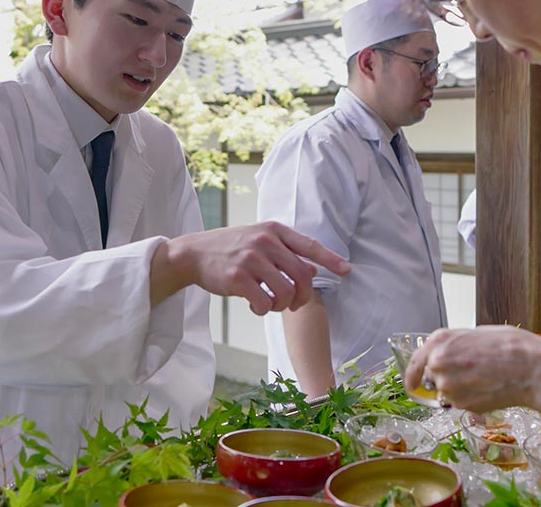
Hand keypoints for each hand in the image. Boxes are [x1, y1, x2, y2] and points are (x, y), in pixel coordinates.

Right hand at [152, 221, 349, 314]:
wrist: (194, 253)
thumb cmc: (231, 249)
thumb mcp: (259, 240)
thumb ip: (285, 252)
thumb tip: (313, 269)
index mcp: (274, 230)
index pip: (310, 245)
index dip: (331, 259)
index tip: (346, 270)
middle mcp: (265, 241)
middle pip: (303, 275)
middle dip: (303, 296)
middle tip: (294, 304)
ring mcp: (251, 259)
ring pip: (287, 292)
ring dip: (282, 305)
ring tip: (271, 304)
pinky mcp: (238, 278)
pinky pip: (265, 303)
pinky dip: (264, 310)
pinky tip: (255, 305)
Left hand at [404, 326, 540, 418]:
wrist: (530, 367)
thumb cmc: (510, 346)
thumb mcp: (475, 334)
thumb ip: (453, 346)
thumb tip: (446, 356)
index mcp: (439, 341)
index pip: (415, 363)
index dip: (412, 376)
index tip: (411, 384)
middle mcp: (438, 363)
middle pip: (434, 378)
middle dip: (448, 378)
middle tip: (473, 372)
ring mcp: (448, 386)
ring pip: (448, 392)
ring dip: (461, 389)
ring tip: (485, 378)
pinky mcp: (462, 404)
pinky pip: (461, 403)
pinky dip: (472, 399)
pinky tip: (489, 388)